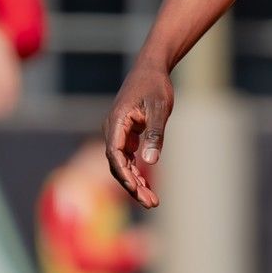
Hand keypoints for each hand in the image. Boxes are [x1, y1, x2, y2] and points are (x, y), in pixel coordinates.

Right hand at [104, 60, 174, 209]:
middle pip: (118, 165)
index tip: (136, 189)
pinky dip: (137, 172)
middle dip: (133, 186)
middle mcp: (113, 130)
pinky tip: (148, 186)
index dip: (124, 175)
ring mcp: (118, 134)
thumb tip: (149, 163)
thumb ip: (154, 134)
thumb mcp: (159, 108)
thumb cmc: (155, 86)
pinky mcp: (126, 135)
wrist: (151, 69)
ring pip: (123, 165)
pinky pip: (128, 159)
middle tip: (151, 203)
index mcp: (116, 123)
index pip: (115, 155)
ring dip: (135, 183)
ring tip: (152, 201)